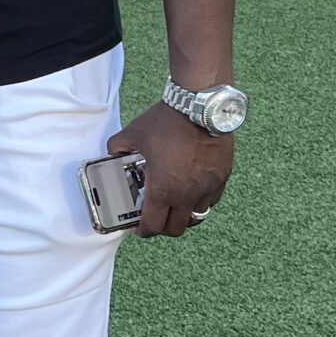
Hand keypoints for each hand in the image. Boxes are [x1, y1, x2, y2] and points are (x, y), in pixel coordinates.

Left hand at [108, 101, 233, 239]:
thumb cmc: (167, 121)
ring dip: (184, 215)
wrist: (201, 105)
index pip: (153, 226)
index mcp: (163, 189)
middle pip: (176, 229)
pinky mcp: (222, 177)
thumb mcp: (133, 133)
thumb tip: (112, 155)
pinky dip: (201, 201)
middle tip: (156, 216)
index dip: (143, 231)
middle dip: (163, 227)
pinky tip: (192, 189)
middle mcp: (187, 195)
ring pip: (197, 217)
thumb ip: (117, 148)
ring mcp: (208, 188)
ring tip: (175, 204)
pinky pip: (211, 200)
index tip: (138, 227)